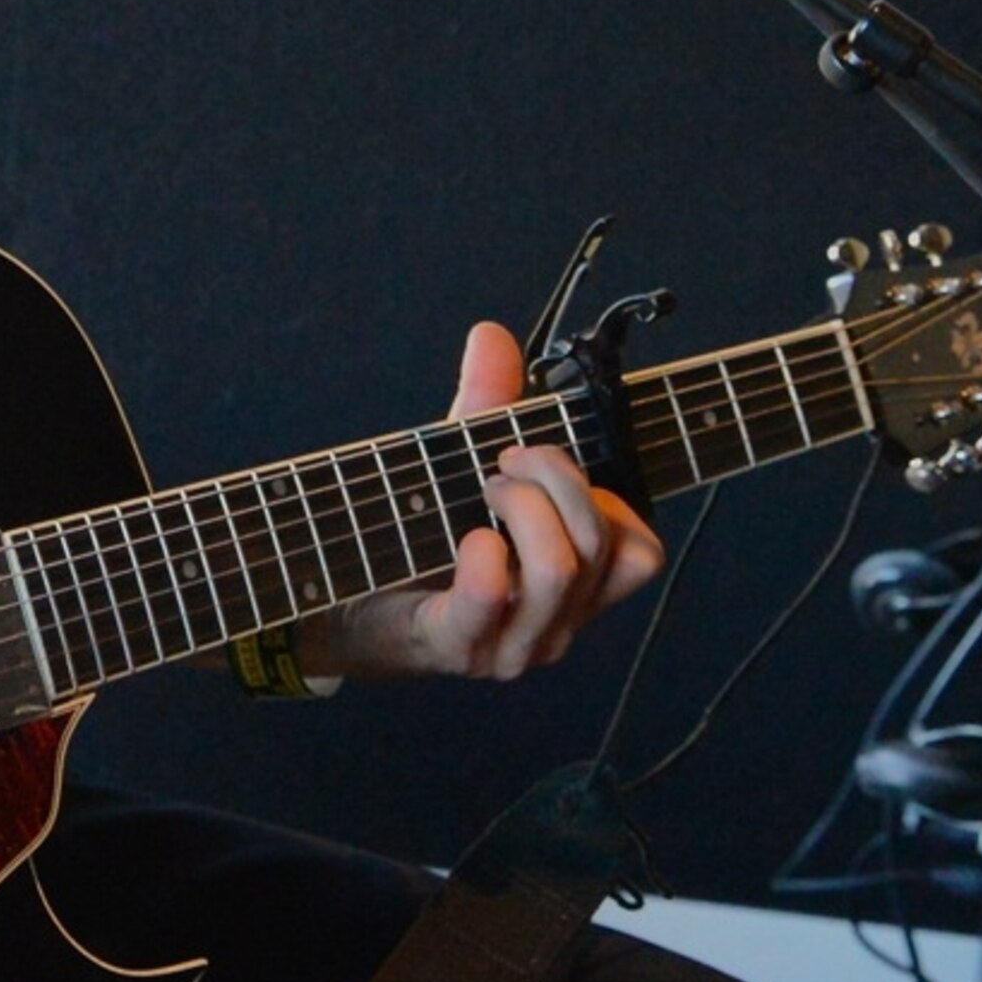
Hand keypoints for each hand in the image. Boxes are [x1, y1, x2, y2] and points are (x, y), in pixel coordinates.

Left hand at [296, 320, 666, 683]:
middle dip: (555, 477)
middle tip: (501, 462)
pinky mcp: (458, 646)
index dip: (608, 499)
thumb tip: (492, 334)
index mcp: (573, 585)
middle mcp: (556, 620)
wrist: (341, 604)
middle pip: (602, 544)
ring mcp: (513, 643)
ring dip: (523, 507)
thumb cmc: (417, 538)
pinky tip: (467, 537)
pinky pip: (492, 597)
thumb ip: (486, 405)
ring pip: (561, 569)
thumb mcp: (458, 464)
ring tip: (481, 491)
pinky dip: (482, 555)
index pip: (639, 552)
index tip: (543, 463)